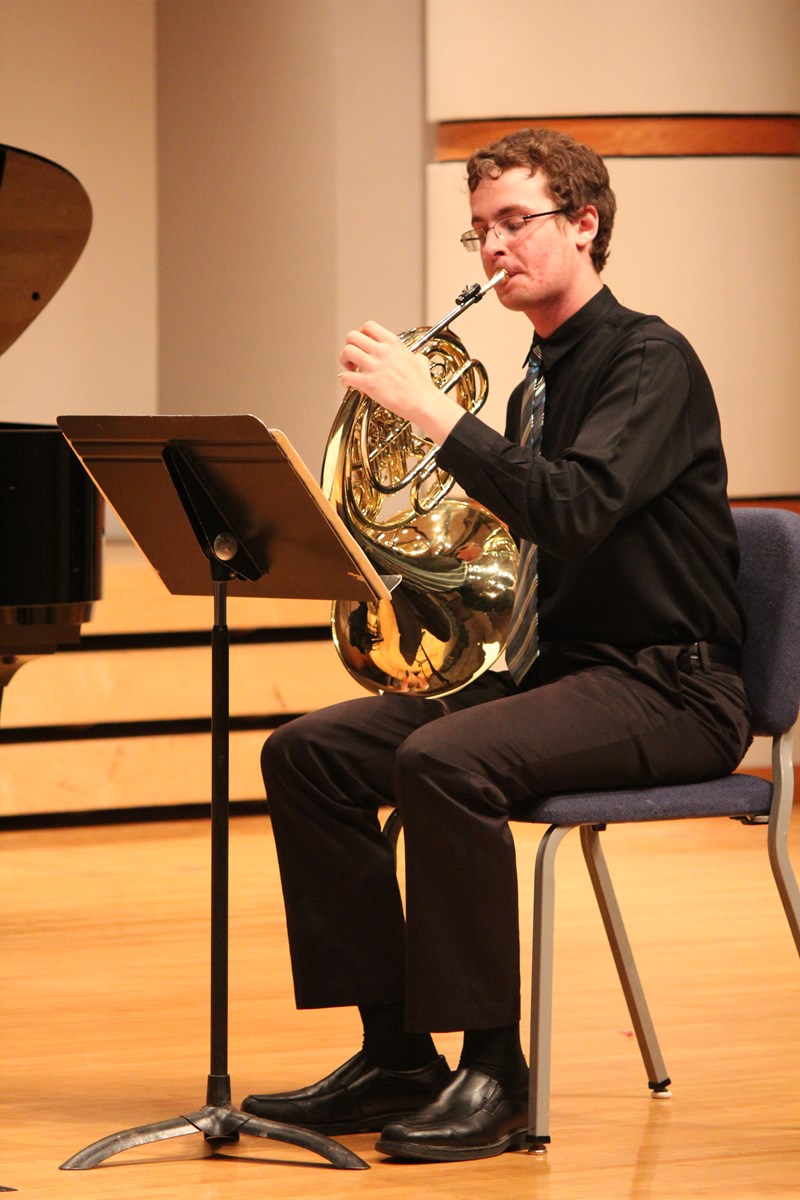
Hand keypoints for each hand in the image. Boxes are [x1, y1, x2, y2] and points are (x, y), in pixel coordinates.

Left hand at [339, 321, 463, 443]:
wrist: (422, 402)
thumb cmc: (422, 386)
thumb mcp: (421, 362)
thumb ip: (415, 356)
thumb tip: (417, 357)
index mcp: (392, 343)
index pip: (368, 326)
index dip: (361, 334)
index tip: (363, 345)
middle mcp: (382, 351)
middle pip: (352, 336)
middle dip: (349, 346)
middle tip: (353, 358)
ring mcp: (374, 366)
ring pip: (346, 351)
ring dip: (344, 360)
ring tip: (350, 370)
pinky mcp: (368, 383)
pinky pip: (346, 376)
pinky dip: (344, 381)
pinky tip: (349, 385)